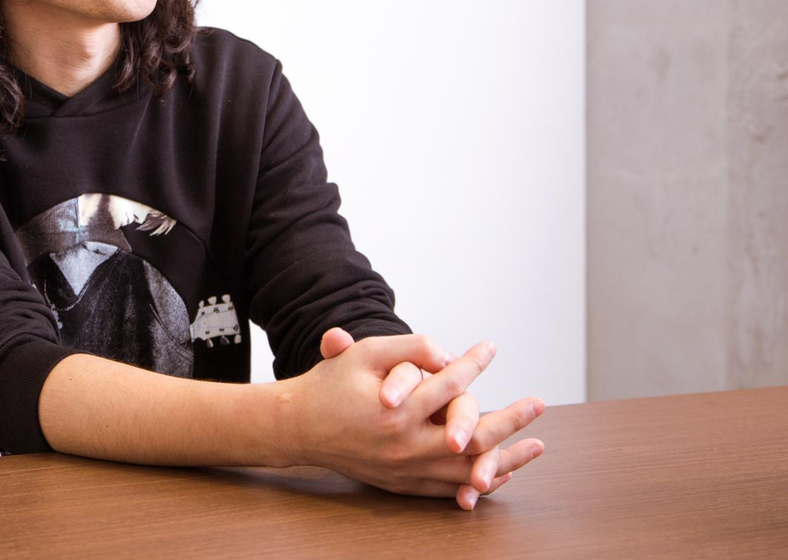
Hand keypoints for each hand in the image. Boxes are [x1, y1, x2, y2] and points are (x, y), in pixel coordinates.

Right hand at [283, 330, 543, 508]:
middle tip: (539, 404)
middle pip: (471, 437)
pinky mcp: (401, 484)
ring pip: (466, 469)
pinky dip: (477, 481)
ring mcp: (404, 470)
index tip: (490, 348)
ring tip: (536, 445)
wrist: (297, 427)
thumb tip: (446, 355)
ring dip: (506, 458)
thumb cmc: (330, 385)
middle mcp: (404, 446)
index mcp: (396, 412)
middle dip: (510, 420)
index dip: (472, 363)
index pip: (448, 384)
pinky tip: (502, 473)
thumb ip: (406, 347)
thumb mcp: (362, 355)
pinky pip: (448, 488)